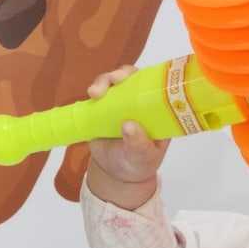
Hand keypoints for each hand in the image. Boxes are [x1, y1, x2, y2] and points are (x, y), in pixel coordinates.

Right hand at [86, 66, 169, 207]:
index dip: (148, 79)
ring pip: (114, 83)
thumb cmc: (137, 164)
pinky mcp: (104, 107)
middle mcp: (140, 104)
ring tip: (95, 93)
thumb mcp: (142, 159)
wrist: (116, 173)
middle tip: (114, 79)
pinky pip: (100, 94)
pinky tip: (91, 95)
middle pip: (134, 79)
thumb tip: (129, 126)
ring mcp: (121, 104)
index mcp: (157, 113)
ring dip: (104, 81)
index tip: (138, 78)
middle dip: (123, 74)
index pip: (156, 88)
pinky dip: (95, 90)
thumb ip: (138, 145)